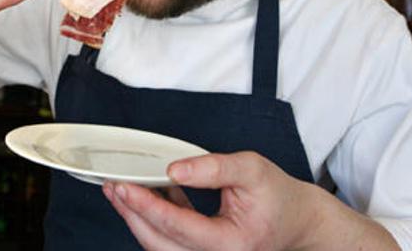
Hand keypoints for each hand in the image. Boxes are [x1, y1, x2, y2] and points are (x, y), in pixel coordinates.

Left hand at [102, 151, 319, 250]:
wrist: (298, 221)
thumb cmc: (278, 196)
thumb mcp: (253, 169)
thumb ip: (214, 168)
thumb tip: (174, 169)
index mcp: (231, 244)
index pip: (178, 227)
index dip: (146, 206)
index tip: (124, 186)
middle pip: (160, 244)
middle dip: (131, 215)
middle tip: (113, 187)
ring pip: (160, 246)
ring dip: (137, 219)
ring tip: (119, 191)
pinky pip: (169, 241)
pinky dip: (153, 219)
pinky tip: (143, 195)